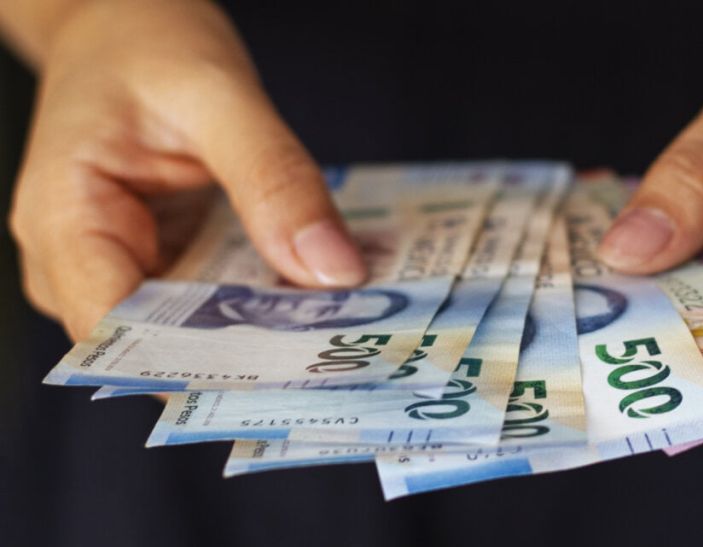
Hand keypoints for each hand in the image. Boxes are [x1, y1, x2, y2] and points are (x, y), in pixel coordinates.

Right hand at [7, 0, 366, 340]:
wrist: (125, 22)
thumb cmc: (148, 43)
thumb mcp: (219, 95)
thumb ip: (274, 179)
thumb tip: (334, 270)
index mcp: (66, 219)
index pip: (121, 332)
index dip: (205, 365)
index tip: (293, 373)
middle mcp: (78, 261)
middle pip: (162, 343)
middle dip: (252, 354)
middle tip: (344, 357)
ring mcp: (117, 267)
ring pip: (192, 332)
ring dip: (265, 333)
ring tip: (345, 330)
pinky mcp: (155, 262)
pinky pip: (210, 301)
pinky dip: (262, 300)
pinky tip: (319, 296)